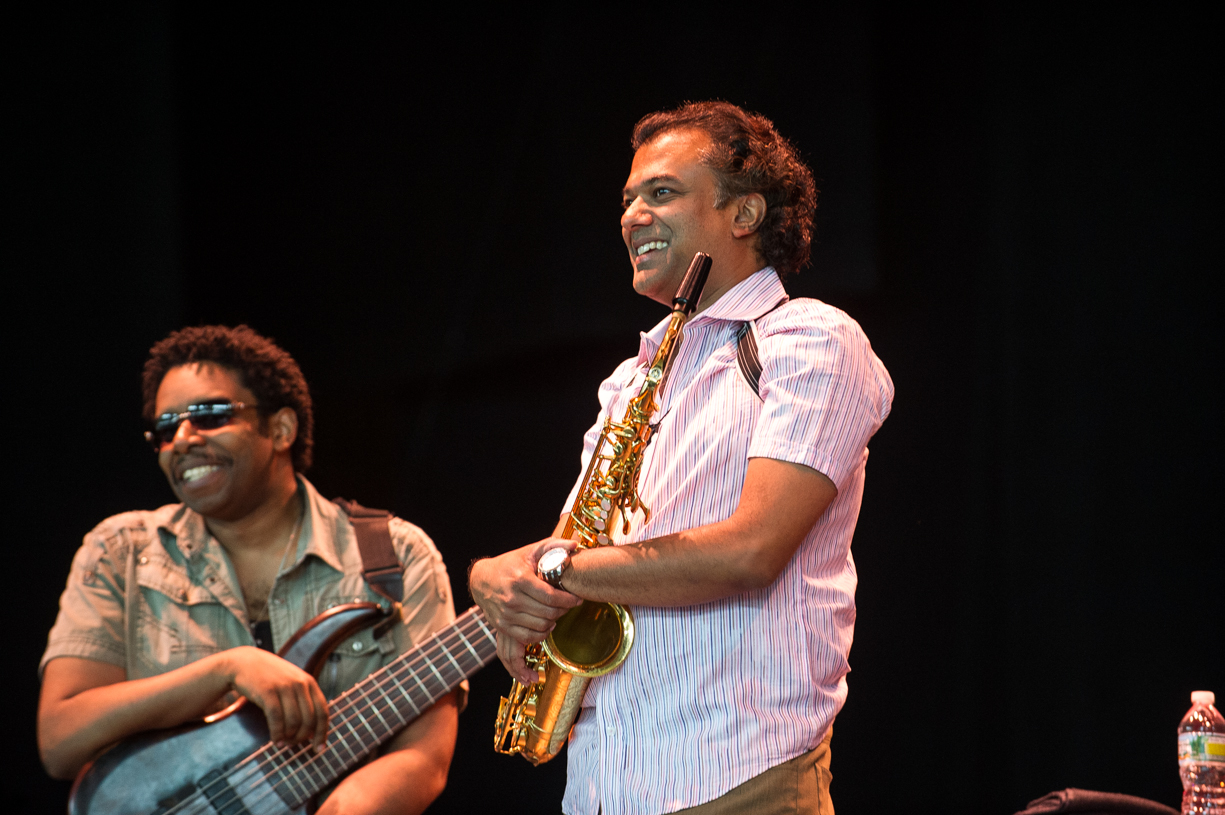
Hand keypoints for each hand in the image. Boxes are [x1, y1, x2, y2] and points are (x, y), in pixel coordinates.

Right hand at [221, 646, 329, 747]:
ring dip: (289, 738)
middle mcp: (300, 683)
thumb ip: (304, 702)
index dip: (322, 733)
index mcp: (309, 682)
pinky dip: (277, 734)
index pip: (323, 711)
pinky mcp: (268, 691)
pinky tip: (274, 740)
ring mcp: (284, 686)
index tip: (319, 749)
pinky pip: (277, 719)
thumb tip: (313, 733)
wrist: (243, 663)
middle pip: (309, 720)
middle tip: (292, 745)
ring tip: (282, 743)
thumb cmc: (269, 678)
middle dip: (301, 738)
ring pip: (294, 722)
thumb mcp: (291, 683)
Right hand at [469, 538, 582, 682]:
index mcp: (520, 579)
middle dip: (564, 610)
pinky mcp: (502, 626)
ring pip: (540, 626)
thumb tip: (574, 544)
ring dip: (554, 621)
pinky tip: (546, 624)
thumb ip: (553, 546)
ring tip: (558, 612)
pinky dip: (541, 633)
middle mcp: (511, 598)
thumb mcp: (529, 551)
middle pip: (548, 612)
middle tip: (569, 605)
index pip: (550, 596)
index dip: (568, 600)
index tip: (577, 599)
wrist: (481, 580)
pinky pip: (528, 637)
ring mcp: (506, 614)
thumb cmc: (509, 564)